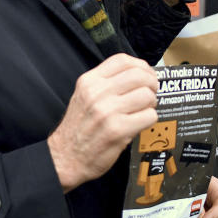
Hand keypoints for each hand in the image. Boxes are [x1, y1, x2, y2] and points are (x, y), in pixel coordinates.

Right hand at [47, 54, 158, 192]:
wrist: (66, 157)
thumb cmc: (78, 128)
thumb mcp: (83, 96)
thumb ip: (105, 83)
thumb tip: (137, 74)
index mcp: (89, 82)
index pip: (122, 60)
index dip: (140, 65)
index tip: (146, 73)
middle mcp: (97, 93)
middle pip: (139, 75)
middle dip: (152, 83)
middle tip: (151, 93)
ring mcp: (108, 111)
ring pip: (147, 95)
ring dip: (151, 103)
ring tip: (143, 110)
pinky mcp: (118, 130)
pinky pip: (149, 116)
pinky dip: (149, 119)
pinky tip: (140, 123)